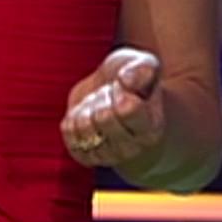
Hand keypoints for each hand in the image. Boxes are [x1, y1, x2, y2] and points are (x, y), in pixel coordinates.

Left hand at [62, 47, 165, 168]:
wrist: (116, 100)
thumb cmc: (134, 83)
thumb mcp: (144, 66)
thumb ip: (142, 69)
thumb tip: (126, 80)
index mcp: (151, 128)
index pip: (128, 109)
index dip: (119, 91)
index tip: (122, 86)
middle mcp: (131, 148)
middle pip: (102, 117)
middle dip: (101, 98)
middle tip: (109, 95)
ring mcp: (107, 155)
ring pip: (84, 127)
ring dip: (86, 109)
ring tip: (98, 106)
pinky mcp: (85, 155)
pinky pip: (69, 133)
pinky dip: (73, 119)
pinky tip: (87, 117)